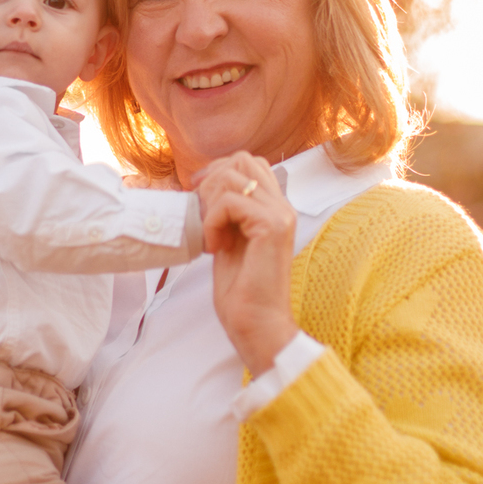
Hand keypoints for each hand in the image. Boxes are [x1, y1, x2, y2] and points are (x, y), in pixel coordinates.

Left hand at [193, 152, 297, 376]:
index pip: (250, 163)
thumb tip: (207, 186)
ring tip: (212, 237)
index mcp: (276, 208)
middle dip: (213, 181)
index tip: (200, 197)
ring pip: (234, 176)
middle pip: (243, 159)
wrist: (256, 324)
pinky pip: (230, 202)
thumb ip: (229, 213)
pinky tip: (215, 248)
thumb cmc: (242, 290)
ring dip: (211, 204)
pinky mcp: (271, 227)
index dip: (219, 171)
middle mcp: (283, 206)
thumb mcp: (231, 240)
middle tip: (204, 216)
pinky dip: (212, 221)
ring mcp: (280, 215)